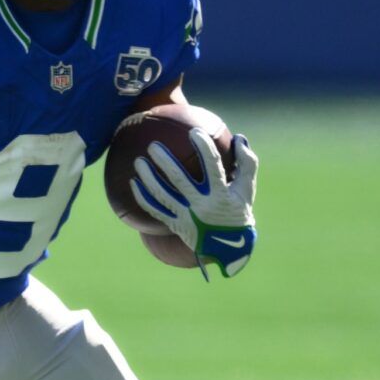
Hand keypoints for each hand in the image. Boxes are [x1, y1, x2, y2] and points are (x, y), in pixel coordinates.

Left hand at [129, 130, 258, 277]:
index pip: (213, 167)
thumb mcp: (247, 190)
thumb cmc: (238, 210)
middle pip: (180, 181)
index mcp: (221, 195)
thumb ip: (246, 163)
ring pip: (163, 196)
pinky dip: (143, 197)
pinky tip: (132, 183)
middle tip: (153, 146)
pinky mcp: (175, 225)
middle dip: (165, 162)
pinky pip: (155, 210)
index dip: (204, 149)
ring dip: (148, 178)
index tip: (195, 132)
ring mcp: (186, 217)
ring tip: (138, 161)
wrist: (227, 248)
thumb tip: (239, 137)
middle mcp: (202, 206)